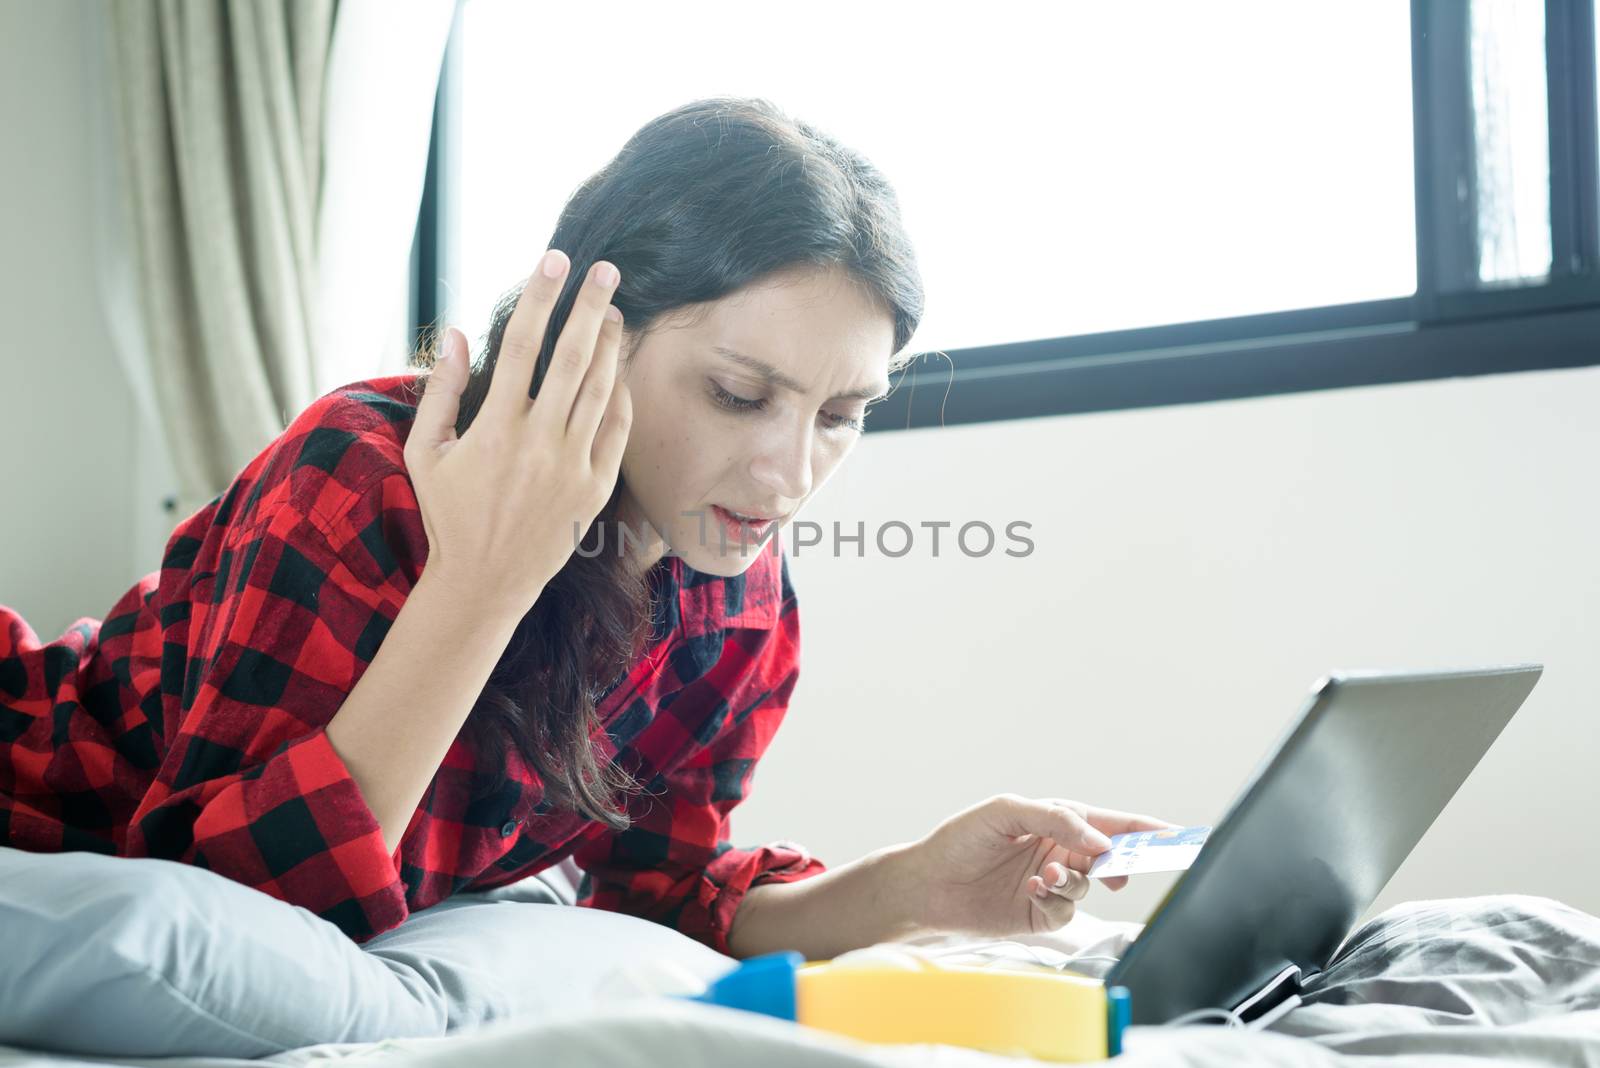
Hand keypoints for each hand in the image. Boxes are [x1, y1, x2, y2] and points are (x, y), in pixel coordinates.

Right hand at [404, 250, 630, 618]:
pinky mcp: (595, 490)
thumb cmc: (449, 513)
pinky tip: (620, 373)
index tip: (555, 261)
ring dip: (611, 347)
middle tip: (607, 270)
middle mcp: (539, 443)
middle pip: (574, 358)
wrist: (484, 581)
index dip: (540, 297)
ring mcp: (572, 467)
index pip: (522, 344)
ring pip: (602, 391)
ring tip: (615, 314)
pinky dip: (622, 398)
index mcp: (494, 428)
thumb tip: (453, 331)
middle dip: (592, 307)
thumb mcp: (426, 451)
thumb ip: (440, 390)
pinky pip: (617, 432)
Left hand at [902, 794, 1176, 937]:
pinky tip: (1033, 890)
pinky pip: (1068, 909)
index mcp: (1057, 820)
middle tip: (1126, 867)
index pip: (1110, 823)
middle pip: (1110, 855)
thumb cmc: (960, 839)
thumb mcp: (1006, 812)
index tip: (1177, 836)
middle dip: (1124, 860)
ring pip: (1089, 884)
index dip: (1145, 830)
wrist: (927, 884)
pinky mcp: (1042, 914)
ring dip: (1074, 879)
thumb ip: (1056, 818)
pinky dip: (1056, 899)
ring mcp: (1053, 883)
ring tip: (1045, 874)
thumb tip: (1099, 840)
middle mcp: (1060, 851)